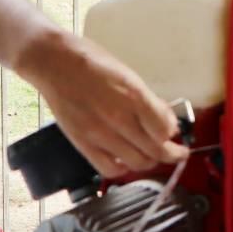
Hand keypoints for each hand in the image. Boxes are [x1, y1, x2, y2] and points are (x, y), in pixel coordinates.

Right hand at [16, 29, 187, 178]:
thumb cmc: (91, 61)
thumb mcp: (127, 73)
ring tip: (153, 157)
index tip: (175, 132)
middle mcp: (120, 117)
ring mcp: (101, 133)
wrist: (54, 62)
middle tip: (178, 154)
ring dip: (151, 162)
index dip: (174, 132)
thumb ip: (146, 99)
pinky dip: (123, 169)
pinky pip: (111, 168)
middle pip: (157, 150)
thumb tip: (163, 118)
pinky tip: (126, 161)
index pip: (166, 129)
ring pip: (138, 162)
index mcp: (134, 95)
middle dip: (172, 154)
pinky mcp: (83, 143)